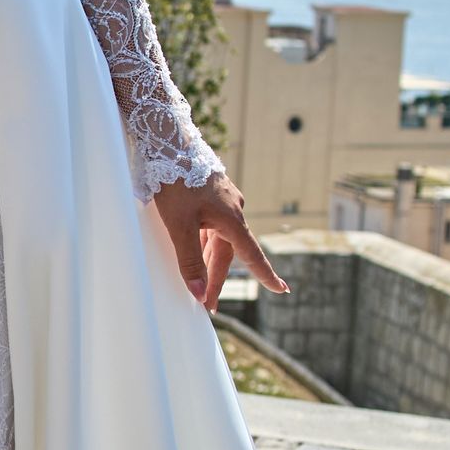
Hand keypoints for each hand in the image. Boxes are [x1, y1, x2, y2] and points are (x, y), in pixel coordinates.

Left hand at [152, 172, 288, 311]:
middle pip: (228, 253)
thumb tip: (199, 294)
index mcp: (231, 219)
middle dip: (217, 279)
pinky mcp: (211, 194)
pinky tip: (194, 248)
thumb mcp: (179, 226)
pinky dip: (203, 242)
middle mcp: (232, 210)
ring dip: (208, 261)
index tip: (281, 290)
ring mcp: (223, 201)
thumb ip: (189, 260)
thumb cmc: (174, 183)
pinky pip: (211, 225)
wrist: (167, 144)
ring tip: (198, 283)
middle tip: (209, 305)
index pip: (251, 256)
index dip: (265, 275)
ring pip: (218, 239)